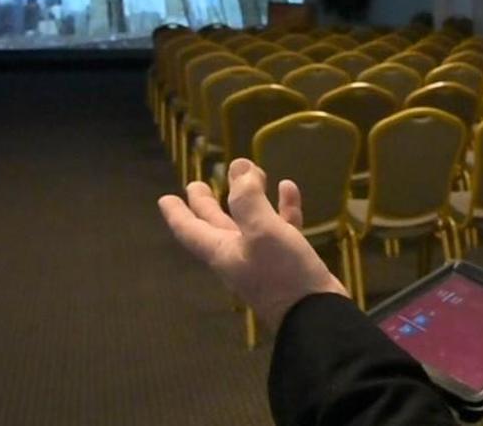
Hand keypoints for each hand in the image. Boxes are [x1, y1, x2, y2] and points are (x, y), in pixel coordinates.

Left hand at [158, 158, 348, 330]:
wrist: (317, 315)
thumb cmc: (282, 273)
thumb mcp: (262, 230)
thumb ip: (248, 198)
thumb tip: (238, 167)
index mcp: (222, 251)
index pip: (190, 230)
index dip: (176, 213)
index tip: (165, 198)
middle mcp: (238, 256)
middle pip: (215, 225)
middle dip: (206, 204)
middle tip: (196, 185)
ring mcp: (263, 260)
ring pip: (249, 224)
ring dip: (248, 199)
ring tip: (252, 176)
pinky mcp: (288, 261)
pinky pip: (281, 228)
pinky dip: (283, 207)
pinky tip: (288, 188)